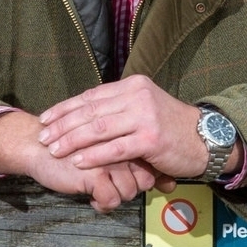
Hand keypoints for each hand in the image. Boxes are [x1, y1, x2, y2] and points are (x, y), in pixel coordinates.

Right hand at [0, 110, 161, 212]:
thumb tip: (171, 182)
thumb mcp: (108, 148)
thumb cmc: (76, 146)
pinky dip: (101, 204)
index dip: (143, 178)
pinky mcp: (95, 171)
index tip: (129, 180)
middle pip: (144, 180)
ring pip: (129, 192)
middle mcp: (122, 139)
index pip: (150, 163)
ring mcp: (110, 154)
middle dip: (130, 190)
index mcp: (126, 128)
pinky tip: (90, 196)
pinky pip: (111, 200)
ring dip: (115, 197)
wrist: (38, 144)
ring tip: (99, 190)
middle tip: (111, 186)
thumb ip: (135, 159)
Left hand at [37, 74, 209, 178]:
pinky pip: (115, 148)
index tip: (45, 118)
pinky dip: (94, 155)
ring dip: (72, 139)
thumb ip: (119, 107)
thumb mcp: (144, 106)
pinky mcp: (150, 138)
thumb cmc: (170, 125)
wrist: (204, 138)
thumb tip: (86, 112)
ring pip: (99, 128)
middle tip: (43, 136)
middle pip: (91, 110)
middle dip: (63, 124)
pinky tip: (78, 161)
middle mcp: (137, 95)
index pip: (91, 95)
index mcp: (132, 85)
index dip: (65, 107)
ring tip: (54, 148)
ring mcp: (144, 115)